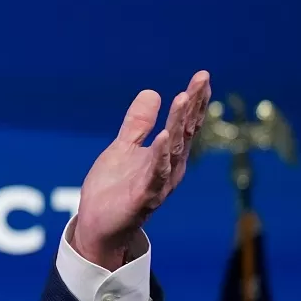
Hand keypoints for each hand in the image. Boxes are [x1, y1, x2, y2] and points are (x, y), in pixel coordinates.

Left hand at [72, 70, 211, 269]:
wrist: (98, 225)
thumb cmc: (114, 189)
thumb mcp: (124, 148)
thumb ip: (138, 124)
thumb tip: (152, 92)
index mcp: (166, 155)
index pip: (184, 124)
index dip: (194, 101)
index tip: (202, 76)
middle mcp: (169, 167)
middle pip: (184, 132)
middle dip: (192, 105)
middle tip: (201, 80)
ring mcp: (158, 182)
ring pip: (173, 149)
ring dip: (178, 123)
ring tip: (183, 97)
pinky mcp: (143, 197)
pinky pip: (155, 174)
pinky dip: (160, 155)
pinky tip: (164, 136)